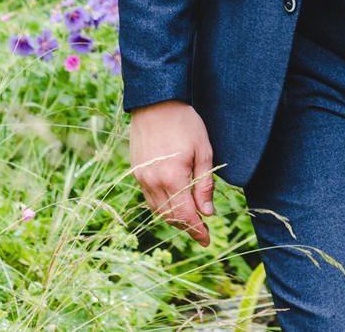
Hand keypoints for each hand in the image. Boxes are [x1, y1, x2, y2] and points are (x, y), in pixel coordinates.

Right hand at [129, 100, 215, 245]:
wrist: (156, 103)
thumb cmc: (184, 123)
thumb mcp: (203, 150)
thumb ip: (204, 184)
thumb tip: (207, 212)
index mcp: (172, 177)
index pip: (185, 215)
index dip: (197, 230)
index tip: (207, 240)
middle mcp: (153, 182)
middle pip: (170, 216)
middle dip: (187, 227)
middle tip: (202, 233)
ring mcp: (142, 178)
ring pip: (158, 210)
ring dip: (174, 219)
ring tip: (191, 221)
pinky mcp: (137, 172)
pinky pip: (149, 199)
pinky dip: (163, 207)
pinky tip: (175, 205)